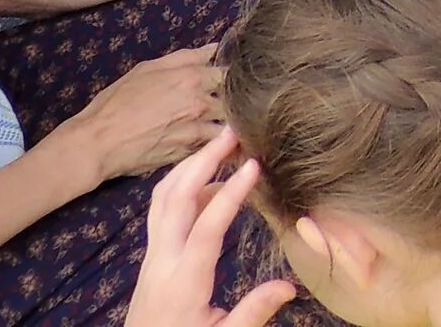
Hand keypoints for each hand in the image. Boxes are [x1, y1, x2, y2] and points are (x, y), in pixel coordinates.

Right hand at [56, 45, 225, 187]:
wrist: (99, 143)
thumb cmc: (118, 101)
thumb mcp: (148, 69)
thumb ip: (187, 57)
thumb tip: (215, 48)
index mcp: (192, 78)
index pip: (232, 72)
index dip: (238, 75)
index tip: (241, 77)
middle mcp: (200, 104)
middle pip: (237, 101)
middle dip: (241, 102)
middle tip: (245, 102)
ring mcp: (197, 132)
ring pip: (231, 128)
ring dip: (235, 126)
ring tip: (239, 124)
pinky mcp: (190, 155)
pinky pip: (215, 148)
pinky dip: (222, 145)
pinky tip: (224, 143)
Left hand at [124, 129, 297, 326]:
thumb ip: (253, 313)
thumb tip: (290, 286)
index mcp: (183, 283)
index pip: (205, 229)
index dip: (229, 195)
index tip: (253, 164)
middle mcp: (161, 262)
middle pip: (175, 199)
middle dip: (203, 160)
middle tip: (233, 131)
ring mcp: (151, 256)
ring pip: (162, 198)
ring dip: (189, 166)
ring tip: (220, 144)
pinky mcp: (150, 256)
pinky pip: (160, 209)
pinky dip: (181, 184)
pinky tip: (207, 181)